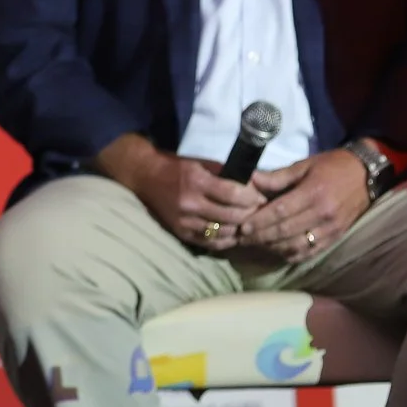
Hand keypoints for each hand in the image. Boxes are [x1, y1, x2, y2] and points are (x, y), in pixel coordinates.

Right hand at [98, 133, 264, 251]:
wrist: (144, 178)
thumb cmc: (176, 168)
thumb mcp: (200, 163)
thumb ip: (225, 173)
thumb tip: (255, 183)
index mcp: (196, 181)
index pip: (233, 193)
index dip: (252, 197)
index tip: (261, 198)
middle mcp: (190, 203)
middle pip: (232, 215)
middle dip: (250, 214)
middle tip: (259, 211)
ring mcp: (185, 221)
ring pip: (224, 232)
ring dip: (240, 228)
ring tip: (248, 223)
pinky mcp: (181, 232)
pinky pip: (211, 242)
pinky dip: (226, 240)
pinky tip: (233, 233)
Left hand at [237, 149, 371, 261]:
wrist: (367, 175)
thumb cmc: (332, 166)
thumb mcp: (304, 165)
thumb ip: (278, 176)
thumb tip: (251, 180)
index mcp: (313, 193)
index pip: (281, 212)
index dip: (260, 221)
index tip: (243, 227)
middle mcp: (323, 214)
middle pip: (286, 231)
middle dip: (261, 237)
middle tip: (243, 239)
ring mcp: (331, 228)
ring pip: (297, 246)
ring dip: (274, 248)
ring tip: (256, 245)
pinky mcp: (336, 237)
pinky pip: (311, 252)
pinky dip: (292, 254)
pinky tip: (278, 251)